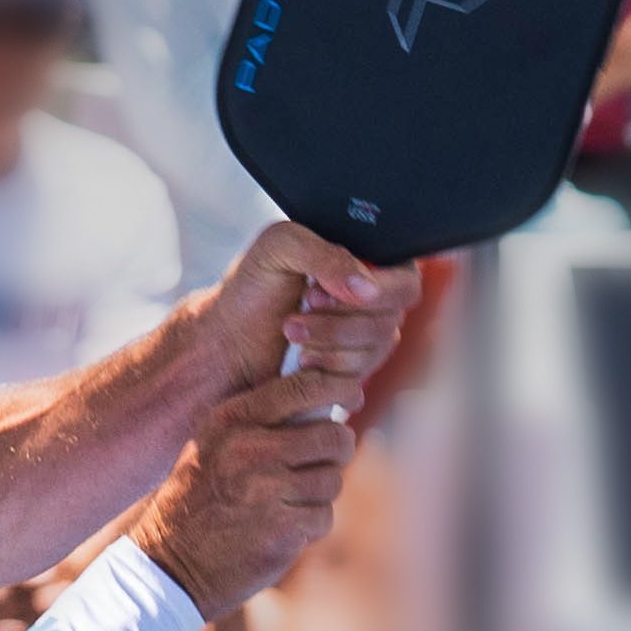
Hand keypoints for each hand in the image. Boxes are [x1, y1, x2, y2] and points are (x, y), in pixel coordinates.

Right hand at [132, 356, 360, 619]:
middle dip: (338, 449)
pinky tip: (281, 527)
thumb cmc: (196, 500)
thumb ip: (261, 419)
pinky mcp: (283, 529)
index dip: (339, 387)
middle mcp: (249, 450)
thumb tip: (326, 400)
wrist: (169, 564)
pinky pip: (323, 517)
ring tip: (289, 500)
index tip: (351, 394)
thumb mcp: (213, 444)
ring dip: (320, 493)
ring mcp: (267, 490)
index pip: (303, 387)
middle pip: (333, 437)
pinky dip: (310, 525)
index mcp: (232, 420)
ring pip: (332, 480)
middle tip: (324, 459)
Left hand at [206, 229, 419, 396]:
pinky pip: (358, 381)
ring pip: (375, 354)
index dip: (371, 294)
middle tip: (299, 311)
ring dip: (329, 345)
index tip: (319, 293)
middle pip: (390, 322)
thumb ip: (326, 256)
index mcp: (368, 263)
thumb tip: (367, 288)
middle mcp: (373, 302)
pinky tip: (300, 360)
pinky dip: (325, 371)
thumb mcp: (280, 248)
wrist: (225, 339)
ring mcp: (363, 341)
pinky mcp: (347, 374)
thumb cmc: (250, 286)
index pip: (405, 284)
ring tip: (291, 331)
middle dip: (339, 322)